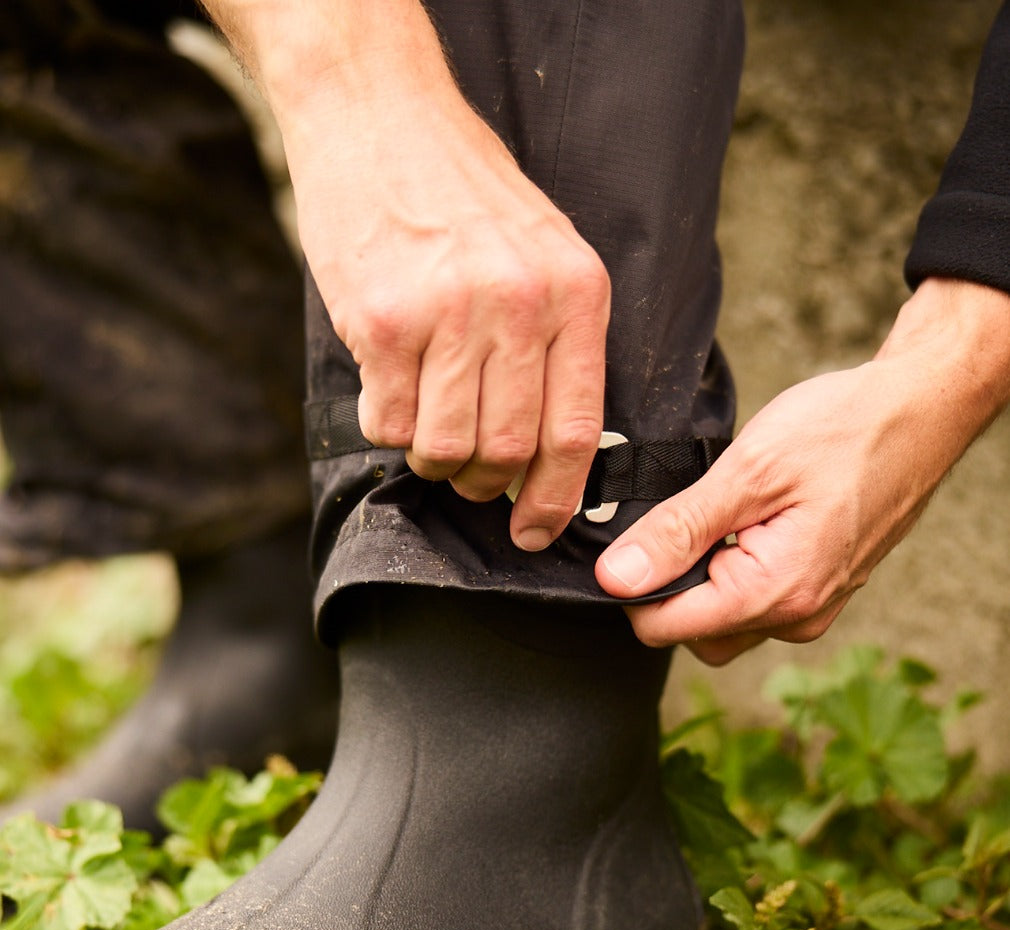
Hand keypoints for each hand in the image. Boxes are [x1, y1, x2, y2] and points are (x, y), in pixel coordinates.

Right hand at [228, 1, 609, 551]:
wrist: (379, 112)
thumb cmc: (462, 191)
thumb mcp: (545, 251)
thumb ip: (556, 343)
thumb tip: (551, 451)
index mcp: (575, 293)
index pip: (576, 431)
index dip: (557, 498)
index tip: (536, 531)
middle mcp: (519, 305)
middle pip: (507, 451)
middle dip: (485, 483)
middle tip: (468, 474)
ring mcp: (448, 314)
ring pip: (446, 448)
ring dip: (433, 458)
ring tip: (426, 422)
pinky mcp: (382, 323)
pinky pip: (387, 423)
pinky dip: (385, 426)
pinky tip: (388, 386)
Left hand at [596, 280, 1009, 662]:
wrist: (919, 411)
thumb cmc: (844, 429)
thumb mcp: (748, 471)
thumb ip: (678, 530)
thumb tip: (616, 577)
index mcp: (777, 593)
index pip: (665, 628)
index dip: (632, 587)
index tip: (630, 540)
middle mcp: (797, 616)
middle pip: (691, 632)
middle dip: (668, 586)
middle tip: (679, 519)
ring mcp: (812, 608)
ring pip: (721, 621)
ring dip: (702, 579)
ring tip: (720, 515)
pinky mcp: (817, 591)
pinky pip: (754, 603)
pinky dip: (732, 572)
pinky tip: (743, 523)